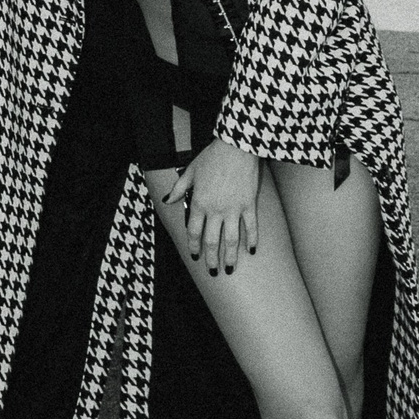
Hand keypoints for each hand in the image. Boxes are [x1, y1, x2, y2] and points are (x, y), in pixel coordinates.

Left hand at [161, 139, 260, 276]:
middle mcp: (215, 210)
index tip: (195, 256)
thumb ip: (179, 188)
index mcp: (199, 203)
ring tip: (229, 269)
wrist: (235, 147)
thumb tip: (167, 200)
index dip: (194, 247)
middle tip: (213, 270)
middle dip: (211, 258)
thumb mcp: (190, 172)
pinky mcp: (248, 205)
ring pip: (231, 240)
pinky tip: (252, 251)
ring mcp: (233, 209)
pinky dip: (252, 240)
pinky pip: (251, 227)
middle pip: (211, 241)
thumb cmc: (211, 157)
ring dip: (230, 257)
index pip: (194, 232)